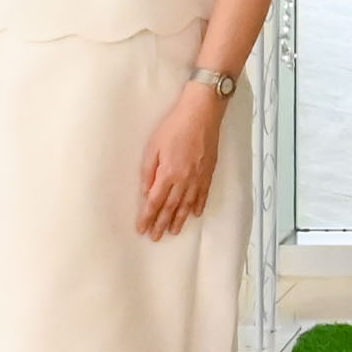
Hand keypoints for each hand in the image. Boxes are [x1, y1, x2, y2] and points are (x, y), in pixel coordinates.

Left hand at [134, 83, 224, 239]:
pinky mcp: (209, 172)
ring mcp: (198, 177)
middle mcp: (184, 180)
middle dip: (162, 223)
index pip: (155, 201)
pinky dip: (198, 206)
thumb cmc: (174, 126)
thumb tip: (146, 192)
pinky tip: (194, 214)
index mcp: (168, 173)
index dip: (148, 217)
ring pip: (187, 204)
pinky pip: (203, 194)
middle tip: (156, 237)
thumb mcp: (153, 147)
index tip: (142, 229)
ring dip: (179, 219)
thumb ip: (148, 172)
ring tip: (174, 231)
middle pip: (171, 207)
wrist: (202, 113)